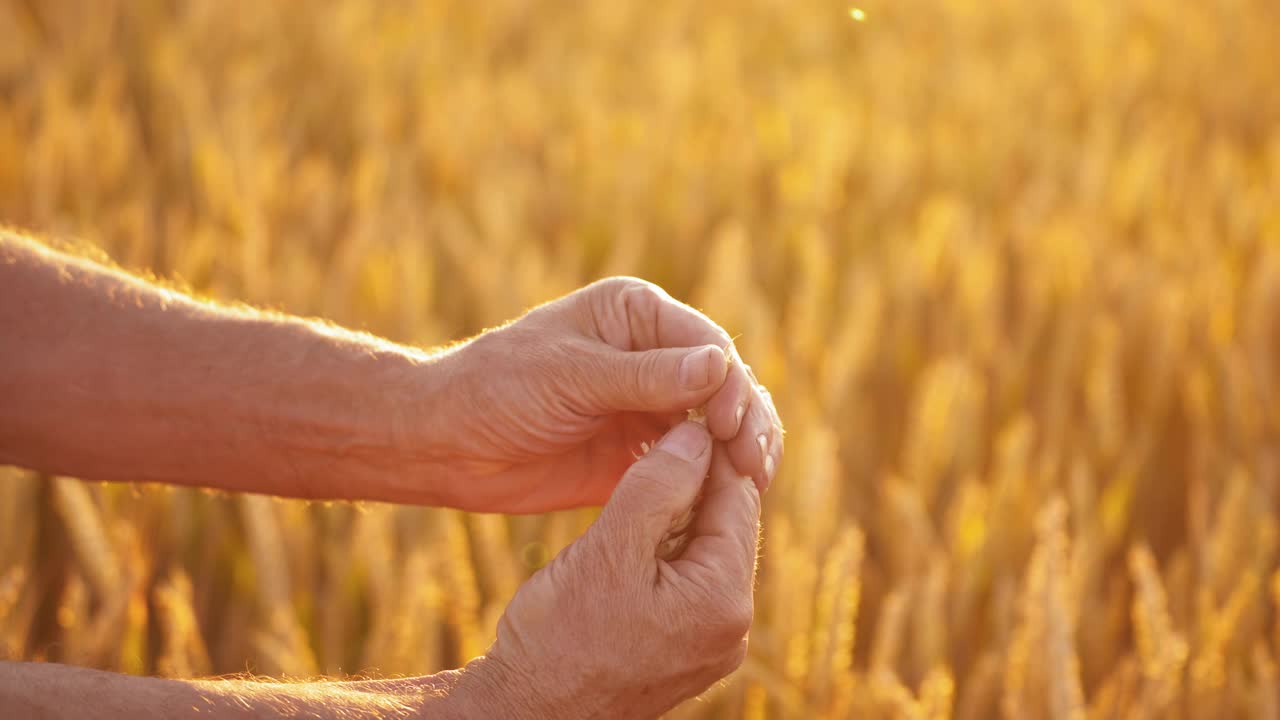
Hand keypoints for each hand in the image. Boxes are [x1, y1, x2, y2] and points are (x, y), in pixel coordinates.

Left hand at [421, 276, 782, 512]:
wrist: (447, 445)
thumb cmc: (497, 389)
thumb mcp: (570, 376)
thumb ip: (645, 376)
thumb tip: (719, 365)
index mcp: (635, 314)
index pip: (706, 343)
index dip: (730, 383)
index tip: (732, 424)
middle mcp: (652, 356)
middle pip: (724, 384)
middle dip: (746, 420)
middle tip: (754, 463)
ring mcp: (650, 407)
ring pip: (718, 427)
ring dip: (740, 451)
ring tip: (753, 482)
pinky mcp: (642, 455)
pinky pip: (693, 465)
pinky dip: (714, 479)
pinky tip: (728, 500)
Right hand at [468, 422, 760, 718]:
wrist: (527, 714)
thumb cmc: (558, 635)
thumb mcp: (608, 547)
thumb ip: (657, 485)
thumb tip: (699, 433)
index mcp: (723, 599)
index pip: (736, 498)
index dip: (710, 446)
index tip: (685, 404)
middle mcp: (730, 626)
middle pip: (725, 524)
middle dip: (696, 476)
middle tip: (664, 424)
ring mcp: (709, 643)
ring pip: (704, 549)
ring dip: (679, 508)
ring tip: (646, 463)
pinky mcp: (683, 650)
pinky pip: (687, 580)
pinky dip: (666, 545)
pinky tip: (638, 518)